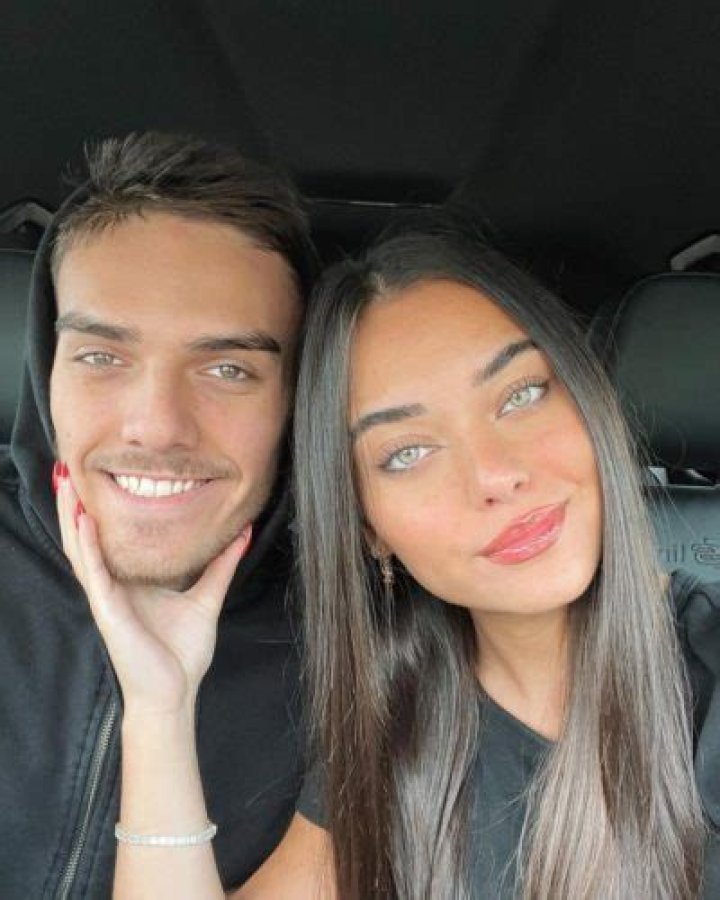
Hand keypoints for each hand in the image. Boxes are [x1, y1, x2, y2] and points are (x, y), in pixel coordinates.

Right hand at [56, 469, 251, 716]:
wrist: (175, 693)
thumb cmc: (182, 653)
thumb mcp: (206, 598)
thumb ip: (221, 565)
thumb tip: (242, 532)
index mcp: (131, 579)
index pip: (109, 536)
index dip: (100, 507)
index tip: (99, 472)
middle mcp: (113, 584)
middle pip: (87, 536)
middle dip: (76, 503)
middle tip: (68, 465)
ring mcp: (107, 596)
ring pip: (81, 549)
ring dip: (71, 514)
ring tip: (64, 481)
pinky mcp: (108, 611)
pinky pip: (94, 573)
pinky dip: (88, 545)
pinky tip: (83, 520)